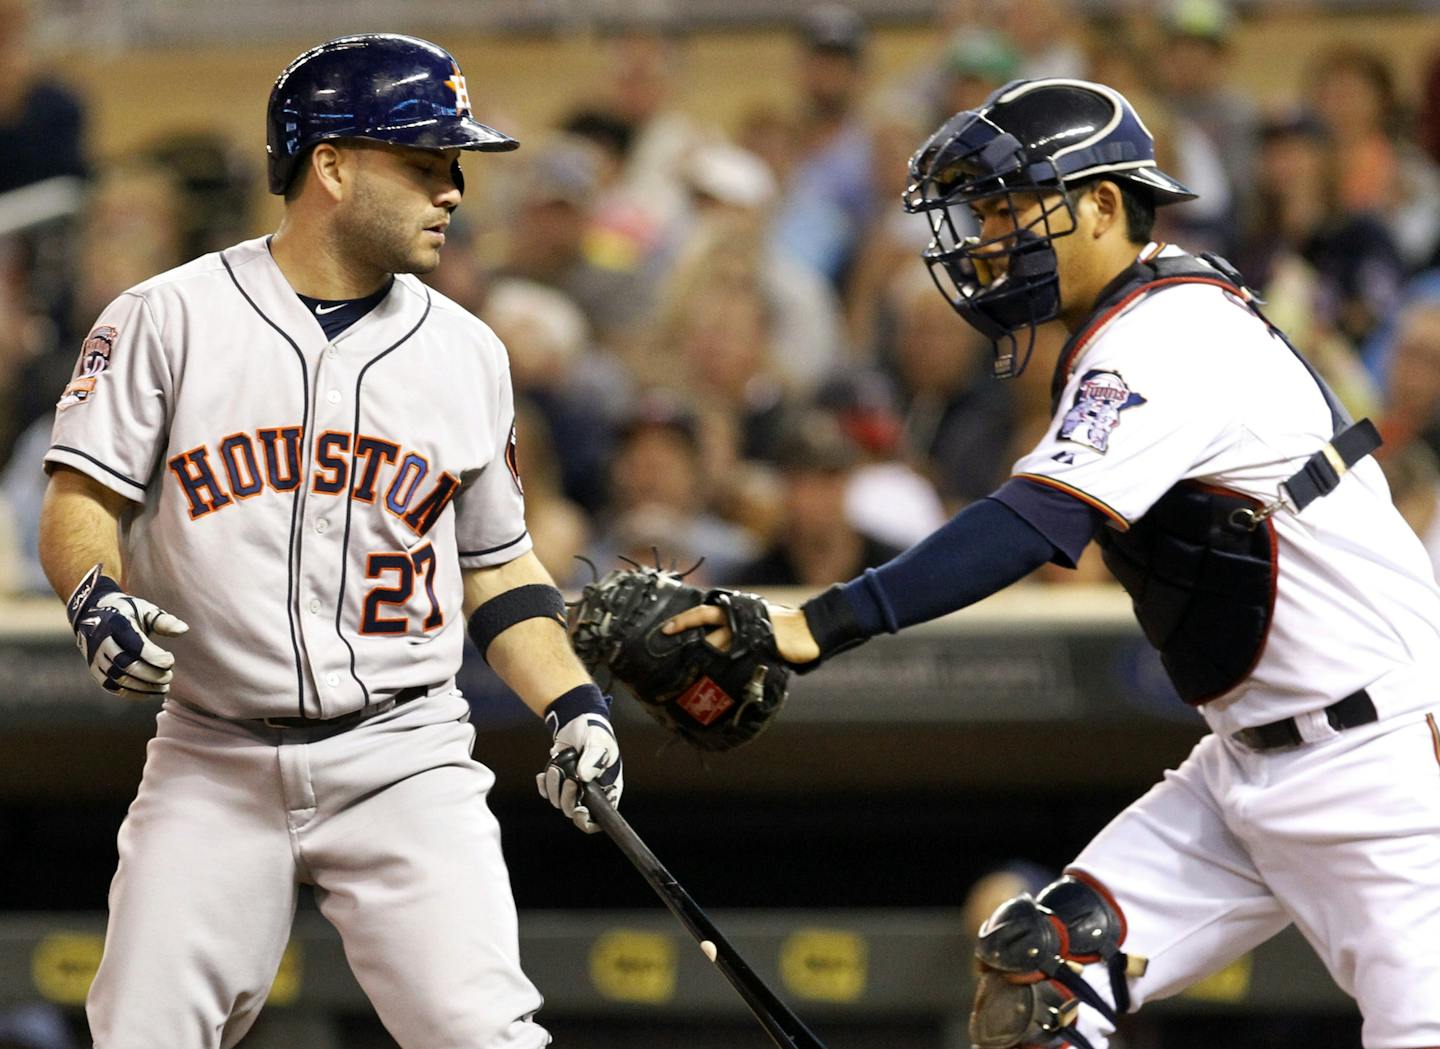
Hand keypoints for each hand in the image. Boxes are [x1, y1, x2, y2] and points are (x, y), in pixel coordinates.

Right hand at [66, 563, 188, 699]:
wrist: (93, 613)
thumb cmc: (128, 612)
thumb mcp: (145, 609)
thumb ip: (163, 621)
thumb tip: (184, 629)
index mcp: (116, 623)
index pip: (135, 645)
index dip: (154, 657)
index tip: (170, 660)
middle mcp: (101, 641)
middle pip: (127, 665)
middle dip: (152, 674)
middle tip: (170, 676)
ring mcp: (96, 657)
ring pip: (119, 679)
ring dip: (144, 687)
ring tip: (164, 687)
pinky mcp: (95, 669)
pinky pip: (111, 687)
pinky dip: (132, 693)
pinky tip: (150, 693)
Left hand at [537, 684, 621, 832]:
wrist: (577, 721)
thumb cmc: (595, 733)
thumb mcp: (598, 742)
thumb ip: (594, 759)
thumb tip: (584, 777)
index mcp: (609, 788)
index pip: (601, 818)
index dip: (588, 821)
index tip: (580, 810)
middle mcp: (592, 793)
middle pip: (575, 812)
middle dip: (567, 798)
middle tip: (568, 779)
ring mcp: (574, 789)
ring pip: (558, 802)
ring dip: (554, 786)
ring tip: (558, 767)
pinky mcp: (559, 783)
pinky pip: (547, 793)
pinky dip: (544, 785)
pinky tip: (544, 774)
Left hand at [661, 601, 820, 665]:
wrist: (806, 630)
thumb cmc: (779, 625)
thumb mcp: (754, 619)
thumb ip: (734, 627)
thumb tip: (714, 639)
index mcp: (735, 609)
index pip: (703, 613)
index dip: (684, 620)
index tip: (666, 629)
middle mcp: (737, 618)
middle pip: (706, 625)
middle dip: (688, 634)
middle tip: (669, 642)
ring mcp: (748, 632)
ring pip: (720, 644)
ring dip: (709, 656)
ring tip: (695, 669)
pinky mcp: (760, 646)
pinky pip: (738, 659)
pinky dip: (729, 667)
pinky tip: (722, 677)